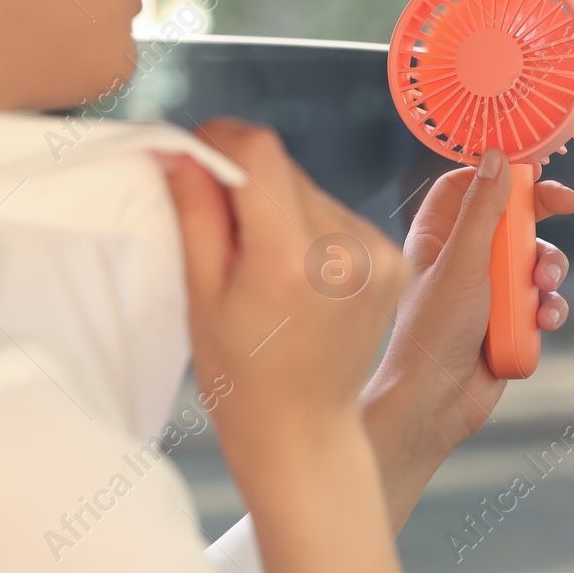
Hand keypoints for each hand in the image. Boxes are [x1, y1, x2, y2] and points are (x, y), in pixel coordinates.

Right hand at [158, 118, 409, 572]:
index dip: (219, 140)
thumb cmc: (241, 376)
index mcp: (288, 259)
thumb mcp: (200, 293)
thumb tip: (180, 149)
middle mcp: (342, 250)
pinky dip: (308, 226)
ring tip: (259, 263)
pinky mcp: (393, 259)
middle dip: (243, 180)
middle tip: (216, 226)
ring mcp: (376, 254)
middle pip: (282, 168)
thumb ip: (194, 211)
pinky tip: (294, 273)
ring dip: (276, 203)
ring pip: (308, 188)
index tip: (193, 156)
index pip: (258, 151)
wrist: (303, 432)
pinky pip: (335, 213)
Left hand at [361, 149, 573, 532]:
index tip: (531, 164)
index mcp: (438, 236)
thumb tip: (497, 157)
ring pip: (534, 262)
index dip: (499, 172)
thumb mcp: (463, 262)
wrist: (436, 403)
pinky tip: (543, 322)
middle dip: (540, 216)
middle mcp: (463, 259)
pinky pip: (541, 302)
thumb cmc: (434, 331)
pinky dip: (548, 309)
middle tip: (567, 203)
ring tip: (542, 288)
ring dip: (548, 270)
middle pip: (512, 219)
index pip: (469, 186)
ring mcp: (488, 291)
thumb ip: (484, 210)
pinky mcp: (508, 323)